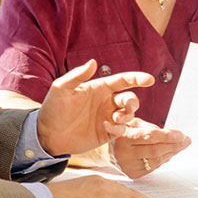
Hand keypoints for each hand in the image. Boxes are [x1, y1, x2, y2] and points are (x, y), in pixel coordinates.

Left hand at [38, 59, 153, 155]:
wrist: (47, 135)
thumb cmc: (53, 108)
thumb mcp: (61, 88)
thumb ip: (77, 75)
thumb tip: (93, 62)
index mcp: (99, 88)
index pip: (123, 80)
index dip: (137, 79)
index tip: (149, 79)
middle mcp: (106, 102)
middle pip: (130, 98)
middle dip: (133, 101)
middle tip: (126, 106)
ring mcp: (107, 117)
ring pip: (129, 114)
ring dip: (127, 115)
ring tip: (115, 118)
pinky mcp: (106, 133)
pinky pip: (121, 130)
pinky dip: (119, 128)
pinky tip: (106, 127)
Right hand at [111, 118, 190, 178]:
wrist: (105, 151)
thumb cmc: (122, 133)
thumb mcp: (132, 123)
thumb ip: (150, 128)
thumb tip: (172, 134)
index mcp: (124, 137)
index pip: (149, 137)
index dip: (167, 136)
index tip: (182, 134)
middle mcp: (124, 153)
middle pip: (155, 150)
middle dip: (174, 145)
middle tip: (186, 140)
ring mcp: (128, 166)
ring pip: (156, 161)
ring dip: (172, 153)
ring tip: (182, 145)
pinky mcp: (132, 174)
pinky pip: (153, 167)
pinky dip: (163, 160)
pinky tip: (170, 153)